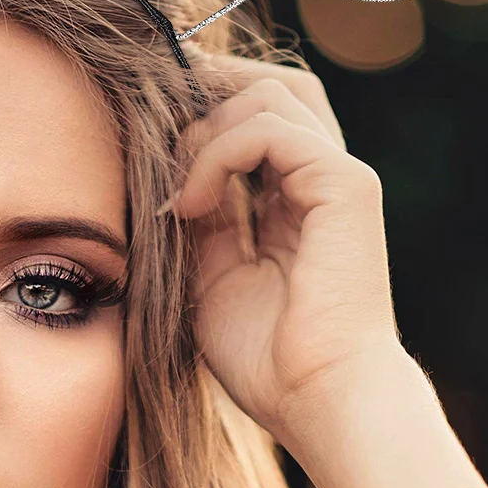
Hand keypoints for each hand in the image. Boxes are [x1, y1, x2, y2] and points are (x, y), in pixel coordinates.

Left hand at [167, 49, 402, 441]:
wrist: (316, 401)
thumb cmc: (267, 359)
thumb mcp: (209, 276)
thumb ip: (197, 220)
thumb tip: (164, 176)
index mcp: (295, 200)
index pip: (254, 117)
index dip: (201, 110)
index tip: (142, 127)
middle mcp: (321, 179)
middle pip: (270, 86)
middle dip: (207, 90)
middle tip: (151, 122)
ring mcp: (338, 177)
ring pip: (269, 93)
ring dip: (203, 130)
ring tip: (173, 190)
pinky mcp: (344, 185)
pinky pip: (270, 130)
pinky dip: (217, 154)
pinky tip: (188, 203)